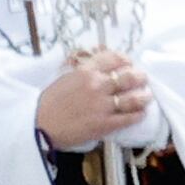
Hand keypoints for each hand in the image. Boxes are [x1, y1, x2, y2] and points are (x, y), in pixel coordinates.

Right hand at [35, 50, 152, 150]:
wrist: (38, 125)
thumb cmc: (46, 103)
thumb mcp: (63, 79)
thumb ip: (82, 72)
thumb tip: (96, 68)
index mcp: (85, 72)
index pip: (114, 59)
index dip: (126, 60)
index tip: (129, 63)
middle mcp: (97, 86)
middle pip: (129, 77)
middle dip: (140, 77)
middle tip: (142, 79)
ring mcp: (102, 106)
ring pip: (133, 98)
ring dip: (143, 96)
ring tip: (147, 96)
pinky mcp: (104, 124)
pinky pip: (128, 118)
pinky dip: (138, 115)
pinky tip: (141, 113)